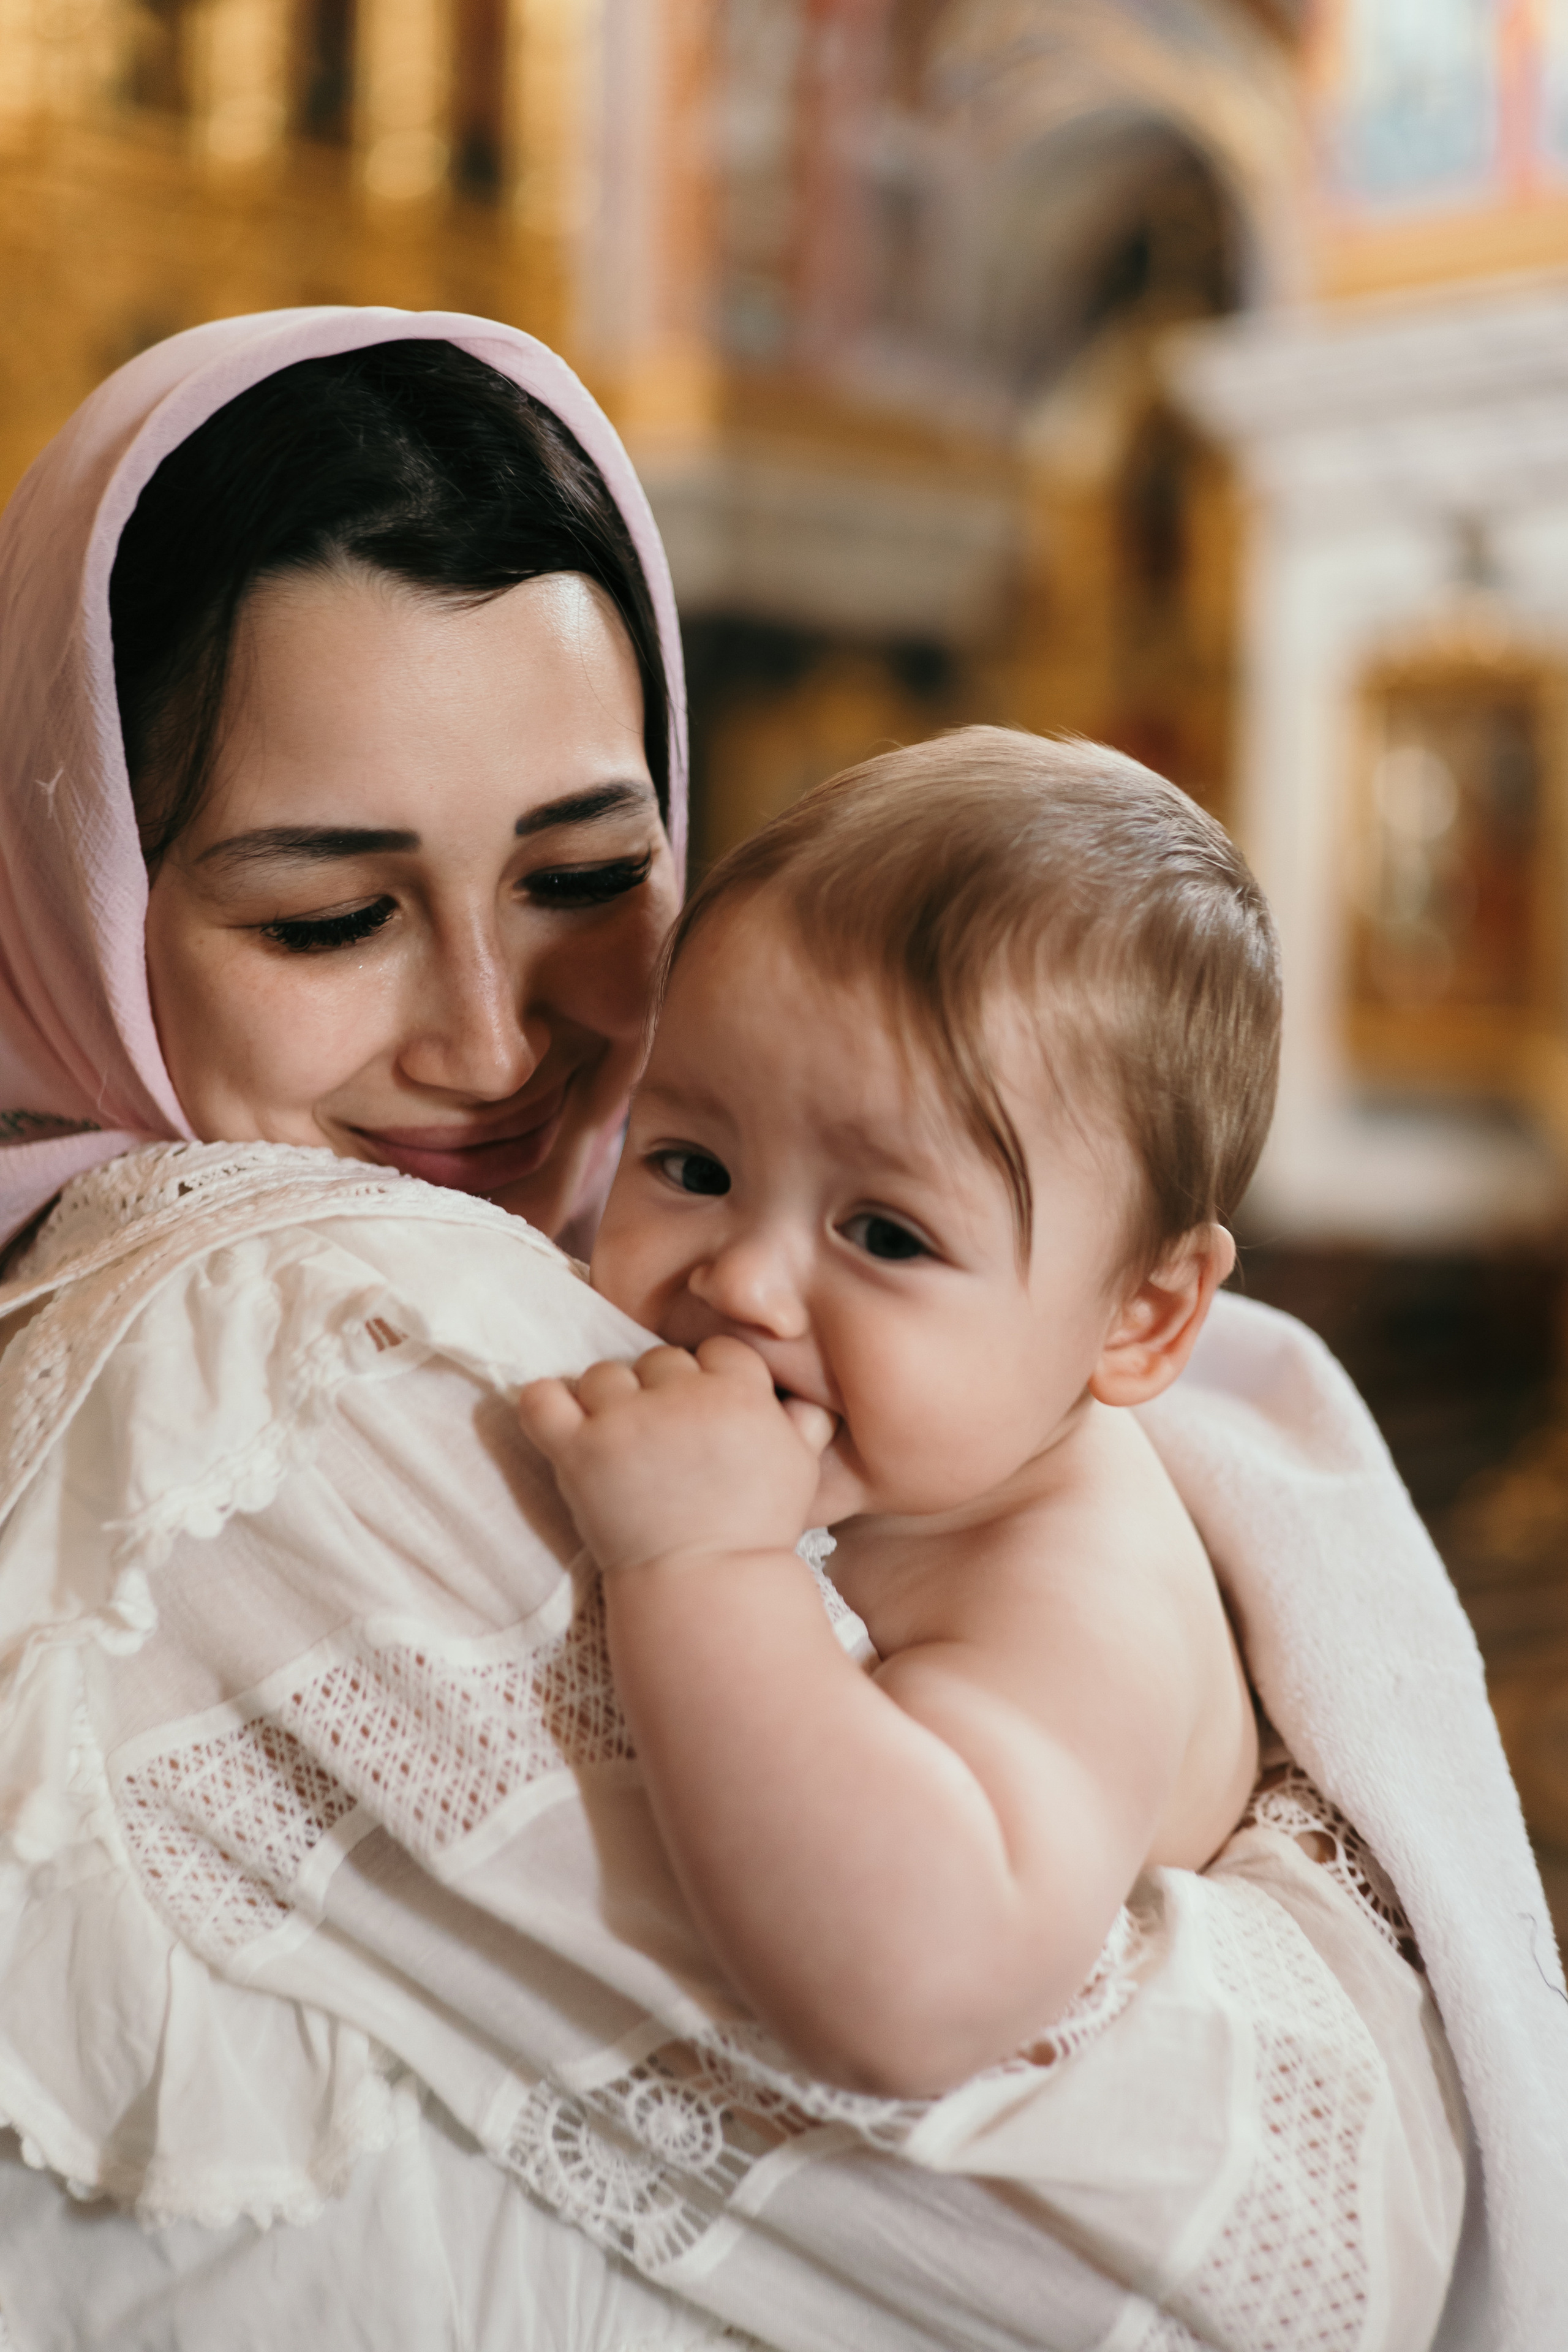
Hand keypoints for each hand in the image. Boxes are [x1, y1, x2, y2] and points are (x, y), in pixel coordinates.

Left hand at [517, 1336, 836, 1573]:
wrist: (706, 1588)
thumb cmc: (755, 1530)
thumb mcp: (800, 1469)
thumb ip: (803, 1419)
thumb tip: (803, 1392)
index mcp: (740, 1392)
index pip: (715, 1349)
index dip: (710, 1380)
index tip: (705, 1419)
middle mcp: (682, 1396)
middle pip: (658, 1359)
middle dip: (659, 1394)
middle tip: (664, 1444)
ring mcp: (625, 1421)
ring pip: (602, 1374)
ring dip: (607, 1403)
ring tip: (620, 1447)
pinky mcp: (578, 1451)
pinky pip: (542, 1399)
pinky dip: (544, 1402)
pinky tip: (561, 1420)